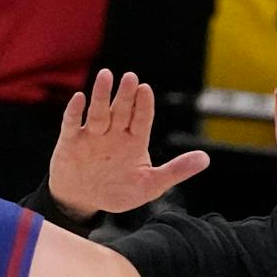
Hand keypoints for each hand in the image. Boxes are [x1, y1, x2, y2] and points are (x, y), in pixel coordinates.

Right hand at [47, 70, 209, 219]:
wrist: (82, 201)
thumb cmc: (117, 191)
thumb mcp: (150, 186)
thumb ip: (175, 171)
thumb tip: (205, 159)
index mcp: (134, 141)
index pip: (142, 119)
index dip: (143, 105)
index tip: (146, 90)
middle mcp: (114, 133)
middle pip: (121, 110)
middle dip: (126, 95)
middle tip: (131, 78)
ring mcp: (92, 135)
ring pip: (98, 112)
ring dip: (101, 95)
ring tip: (106, 76)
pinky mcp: (71, 142)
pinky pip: (72, 124)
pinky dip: (74, 112)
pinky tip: (79, 98)